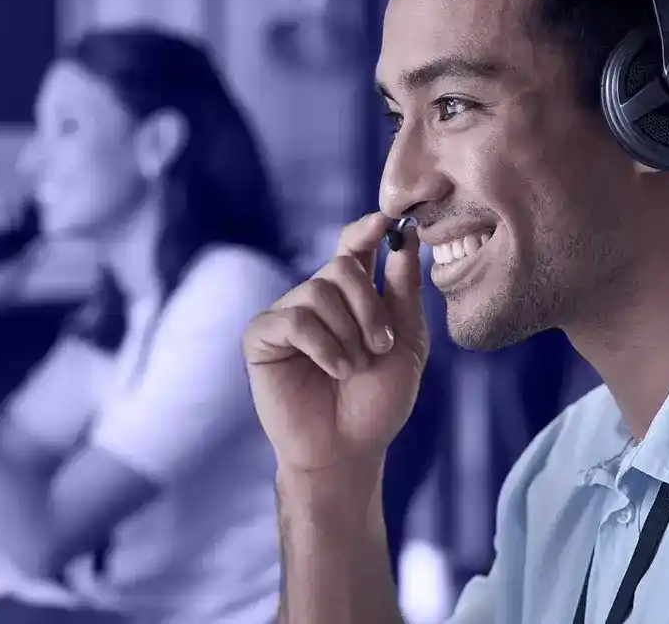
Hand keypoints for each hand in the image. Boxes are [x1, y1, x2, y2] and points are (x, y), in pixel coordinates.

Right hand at [243, 213, 428, 473]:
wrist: (349, 449)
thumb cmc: (378, 400)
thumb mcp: (406, 341)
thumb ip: (403, 289)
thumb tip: (406, 235)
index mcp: (351, 295)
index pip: (354, 245)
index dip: (367, 228)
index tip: (387, 220)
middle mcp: (316, 297)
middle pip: (342, 266)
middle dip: (370, 307)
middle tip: (381, 346)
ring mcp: (287, 314)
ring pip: (319, 292)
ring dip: (349, 335)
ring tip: (354, 368)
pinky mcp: (261, 336)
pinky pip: (295, 320)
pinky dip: (324, 346)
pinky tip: (334, 370)